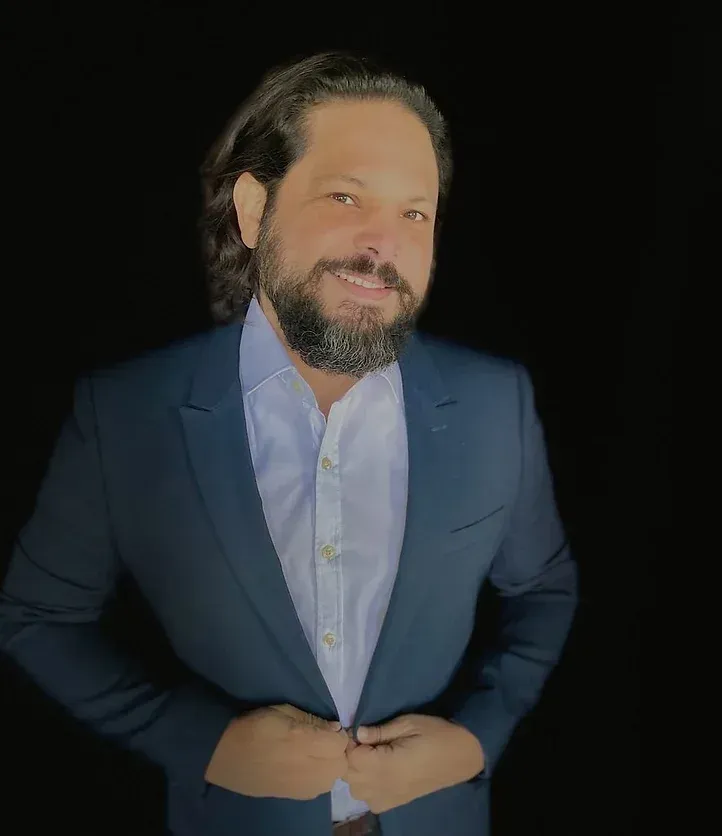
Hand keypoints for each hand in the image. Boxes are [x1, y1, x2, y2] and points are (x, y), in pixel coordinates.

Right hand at [205, 703, 348, 799]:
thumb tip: (335, 728)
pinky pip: (318, 786)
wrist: (227, 756)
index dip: (337, 732)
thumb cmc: (256, 726)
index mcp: (307, 742)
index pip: (343, 741)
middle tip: (319, 740)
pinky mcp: (296, 797)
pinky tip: (301, 766)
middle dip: (335, 751)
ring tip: (309, 754)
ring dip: (328, 765)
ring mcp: (304, 787)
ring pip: (332, 777)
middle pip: (341, 762)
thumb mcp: (285, 711)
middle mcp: (310, 769)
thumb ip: (313, 720)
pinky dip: (316, 776)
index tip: (327, 727)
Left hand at [343, 714, 483, 813]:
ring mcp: (390, 798)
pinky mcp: (396, 802)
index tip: (358, 730)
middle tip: (365, 740)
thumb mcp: (407, 723)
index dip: (350, 742)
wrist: (461, 755)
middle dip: (351, 757)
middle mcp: (384, 786)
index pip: (351, 758)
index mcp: (387, 765)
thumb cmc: (435, 734)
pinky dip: (367, 787)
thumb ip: (380, 731)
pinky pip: (370, 801)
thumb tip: (357, 733)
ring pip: (357, 790)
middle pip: (350, 776)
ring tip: (370, 755)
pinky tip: (378, 771)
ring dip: (357, 773)